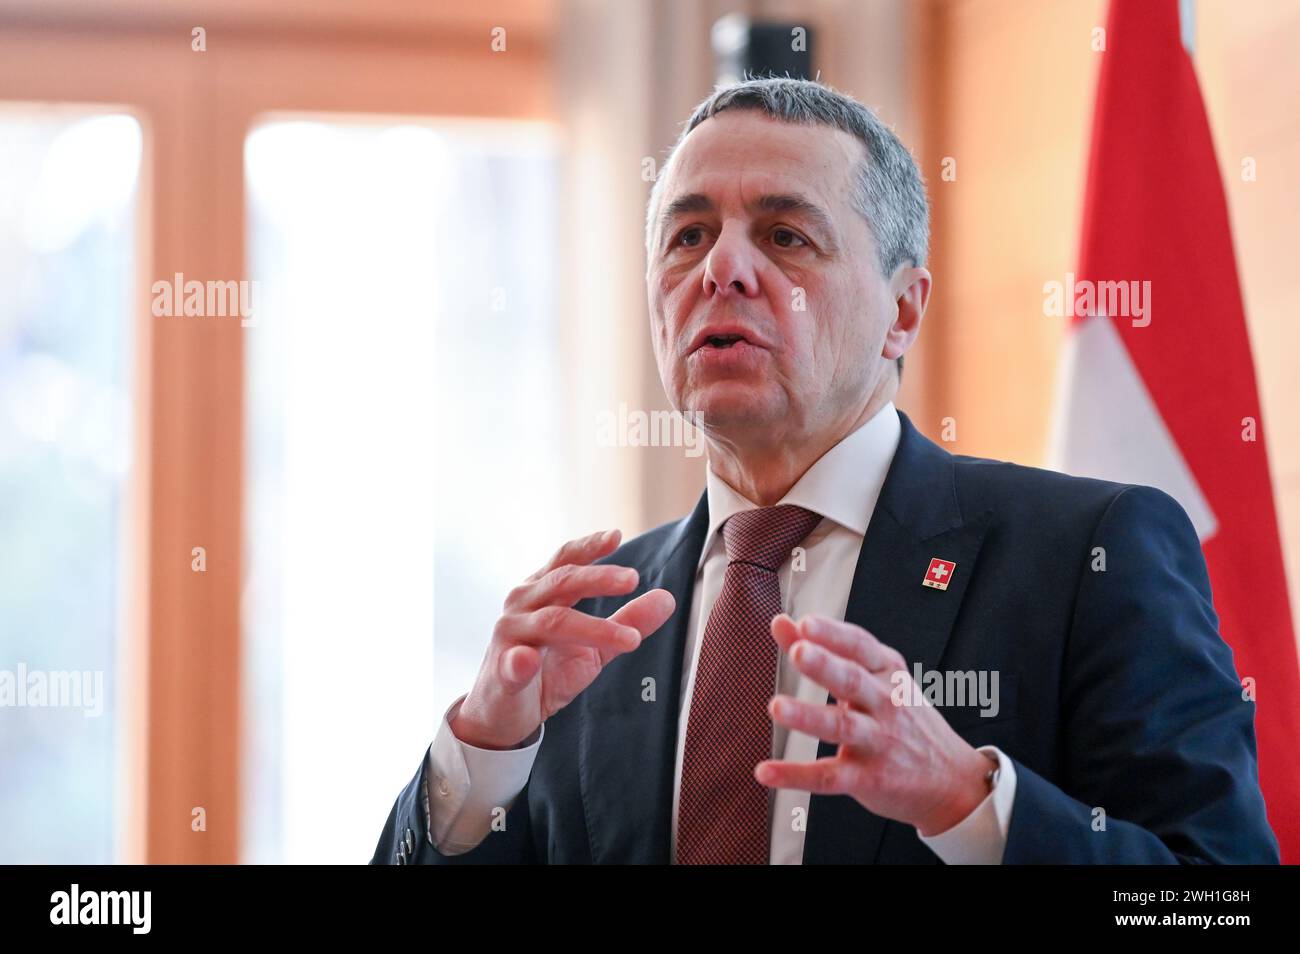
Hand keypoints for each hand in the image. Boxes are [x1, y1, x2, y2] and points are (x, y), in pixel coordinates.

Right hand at [451, 529, 675, 749]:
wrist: (504, 712)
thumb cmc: (547, 672)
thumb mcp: (595, 646)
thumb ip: (627, 621)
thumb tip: (667, 598)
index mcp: (543, 593)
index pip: (566, 561)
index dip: (589, 547)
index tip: (616, 536)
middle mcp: (523, 605)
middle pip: (562, 582)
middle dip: (598, 578)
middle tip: (632, 579)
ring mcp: (510, 636)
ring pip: (551, 621)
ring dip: (592, 627)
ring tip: (628, 638)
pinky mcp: (502, 671)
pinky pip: (512, 664)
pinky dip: (519, 662)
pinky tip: (527, 660)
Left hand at [756, 613, 993, 836]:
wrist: (953, 780)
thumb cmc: (905, 719)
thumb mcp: (876, 678)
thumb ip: (823, 649)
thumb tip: (781, 622)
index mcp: (887, 673)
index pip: (860, 646)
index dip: (833, 634)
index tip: (807, 622)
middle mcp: (886, 703)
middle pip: (853, 681)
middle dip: (826, 665)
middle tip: (799, 652)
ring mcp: (879, 741)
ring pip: (842, 726)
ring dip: (809, 716)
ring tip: (777, 706)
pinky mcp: (869, 778)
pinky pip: (829, 776)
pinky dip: (796, 775)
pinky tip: (767, 772)